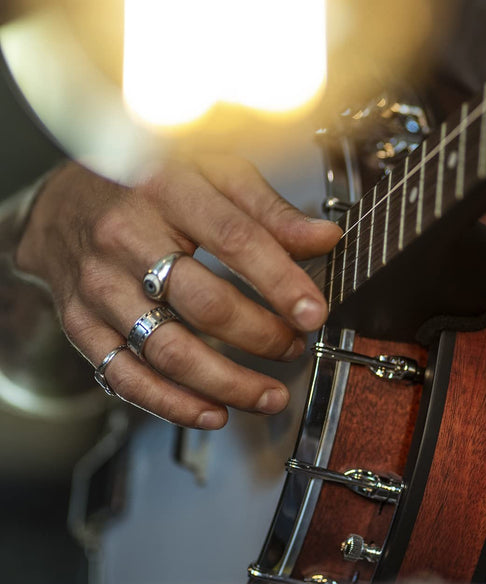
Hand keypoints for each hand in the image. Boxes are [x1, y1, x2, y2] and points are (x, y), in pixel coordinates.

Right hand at [15, 158, 341, 428]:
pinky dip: (173, 404)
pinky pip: (126, 375)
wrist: (62, 201)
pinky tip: (212, 412)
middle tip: (294, 347)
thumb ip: (269, 210)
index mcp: (167, 189)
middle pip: (204, 304)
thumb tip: (325, 238)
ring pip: (168, 349)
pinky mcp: (82, 324)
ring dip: (227, 383)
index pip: (236, 240)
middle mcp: (127, 238)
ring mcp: (100, 286)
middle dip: (261, 336)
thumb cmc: (147, 184)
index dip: (281, 282)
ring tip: (269, 395)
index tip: (314, 313)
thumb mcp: (212, 171)